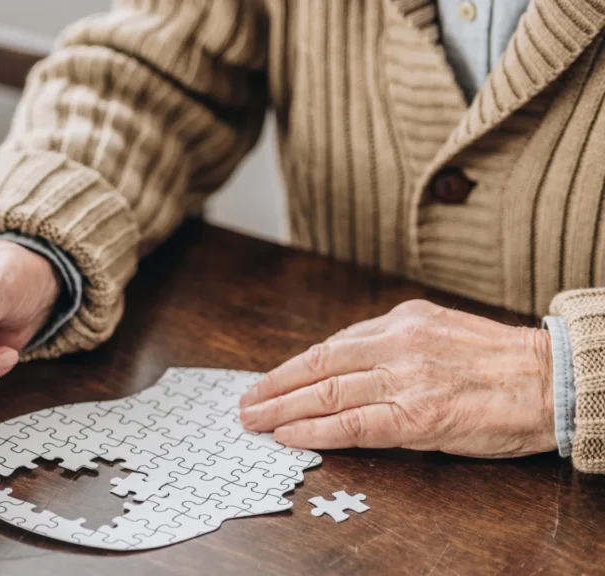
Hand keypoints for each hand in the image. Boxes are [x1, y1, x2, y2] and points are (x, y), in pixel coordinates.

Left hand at [239, 300, 556, 457]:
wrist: (552, 380)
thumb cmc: (500, 362)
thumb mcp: (441, 331)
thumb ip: (394, 342)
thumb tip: (346, 361)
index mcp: (402, 320)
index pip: (331, 345)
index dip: (292, 366)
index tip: (268, 380)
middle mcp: (397, 344)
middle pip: (318, 366)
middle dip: (274, 386)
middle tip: (246, 403)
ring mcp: (405, 379)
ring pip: (326, 393)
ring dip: (282, 408)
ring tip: (254, 421)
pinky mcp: (418, 416)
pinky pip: (353, 424)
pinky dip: (315, 430)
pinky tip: (290, 435)